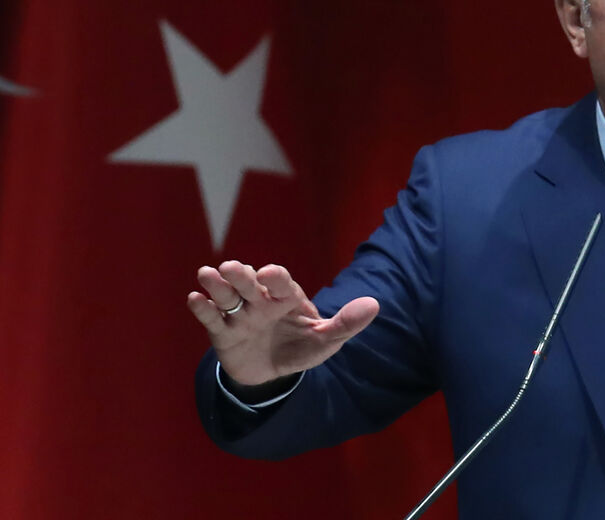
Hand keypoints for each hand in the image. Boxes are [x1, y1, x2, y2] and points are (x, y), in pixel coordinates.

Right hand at [186, 261, 378, 386]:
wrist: (274, 371)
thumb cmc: (302, 346)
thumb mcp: (327, 340)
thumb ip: (346, 323)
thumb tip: (374, 305)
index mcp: (286, 297)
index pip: (281, 283)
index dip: (275, 278)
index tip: (269, 274)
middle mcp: (260, 301)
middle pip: (249, 284)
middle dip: (240, 276)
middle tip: (231, 268)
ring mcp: (240, 315)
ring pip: (226, 296)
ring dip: (217, 286)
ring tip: (207, 275)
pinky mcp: (223, 333)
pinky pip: (211, 319)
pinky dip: (202, 309)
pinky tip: (194, 299)